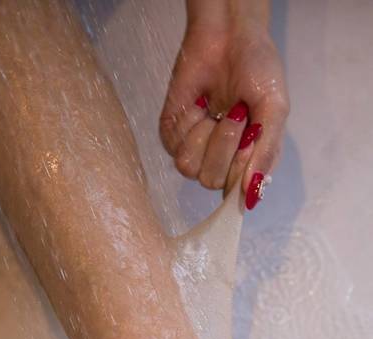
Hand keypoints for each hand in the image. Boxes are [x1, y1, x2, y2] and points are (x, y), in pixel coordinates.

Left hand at [160, 17, 288, 208]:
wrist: (229, 35)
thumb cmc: (257, 70)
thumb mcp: (274, 109)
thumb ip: (267, 152)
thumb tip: (253, 194)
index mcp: (249, 163)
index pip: (236, 195)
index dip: (240, 171)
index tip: (250, 139)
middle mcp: (221, 163)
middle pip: (212, 182)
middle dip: (225, 146)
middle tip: (237, 113)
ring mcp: (195, 151)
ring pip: (190, 169)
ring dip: (206, 135)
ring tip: (218, 109)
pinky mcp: (173, 136)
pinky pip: (174, 146)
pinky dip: (189, 121)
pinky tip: (199, 104)